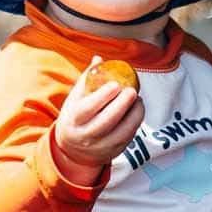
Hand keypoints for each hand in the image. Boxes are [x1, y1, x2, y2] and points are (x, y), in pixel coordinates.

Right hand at [52, 57, 145, 183]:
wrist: (73, 149)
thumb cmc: (76, 116)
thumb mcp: (75, 99)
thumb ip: (87, 80)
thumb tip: (99, 58)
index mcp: (74, 120)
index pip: (88, 109)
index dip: (102, 96)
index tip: (116, 84)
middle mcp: (86, 136)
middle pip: (106, 122)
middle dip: (122, 105)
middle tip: (132, 90)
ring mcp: (100, 147)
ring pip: (121, 132)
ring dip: (134, 115)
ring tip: (138, 100)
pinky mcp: (113, 152)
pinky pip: (128, 138)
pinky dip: (135, 123)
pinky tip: (138, 111)